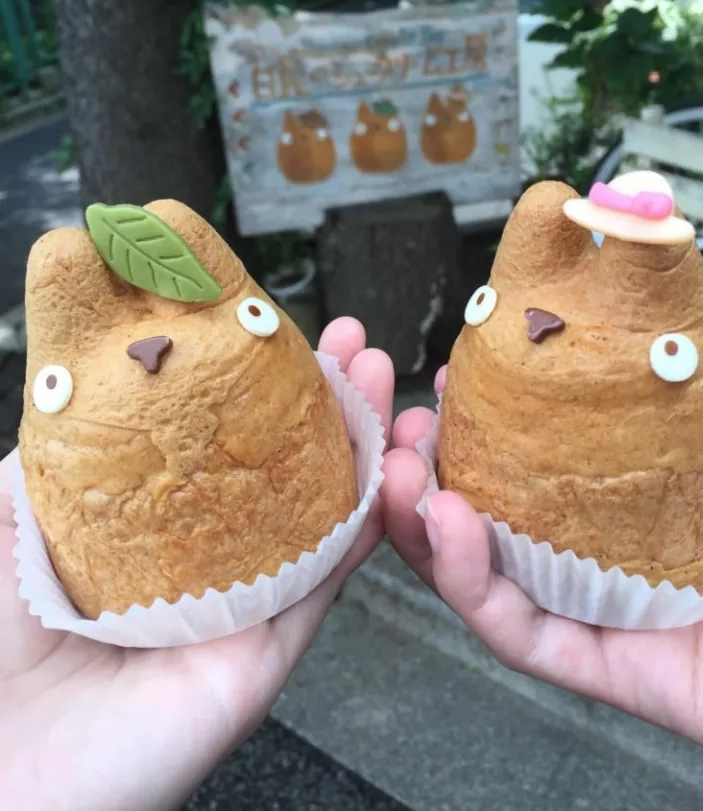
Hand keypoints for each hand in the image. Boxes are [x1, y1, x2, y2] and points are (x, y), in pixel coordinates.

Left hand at [0, 317, 392, 810]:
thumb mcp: (13, 512)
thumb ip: (60, 450)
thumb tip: (92, 370)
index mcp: (149, 529)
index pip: (219, 444)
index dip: (256, 383)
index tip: (279, 327)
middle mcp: (201, 565)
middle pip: (283, 472)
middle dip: (325, 402)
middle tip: (353, 343)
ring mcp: (236, 608)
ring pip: (318, 516)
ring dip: (359, 448)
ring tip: (379, 380)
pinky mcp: (260, 656)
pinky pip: (321, 585)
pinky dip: (360, 527)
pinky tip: (384, 474)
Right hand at [382, 330, 702, 775]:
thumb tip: (691, 311)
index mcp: (646, 500)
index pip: (542, 462)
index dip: (485, 421)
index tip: (453, 379)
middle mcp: (619, 557)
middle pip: (496, 517)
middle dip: (429, 472)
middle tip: (399, 429)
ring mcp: (614, 617)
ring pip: (488, 578)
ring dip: (423, 523)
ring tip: (393, 472)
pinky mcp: (617, 670)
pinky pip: (523, 633)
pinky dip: (469, 581)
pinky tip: (443, 522)